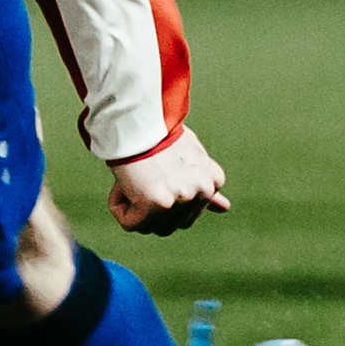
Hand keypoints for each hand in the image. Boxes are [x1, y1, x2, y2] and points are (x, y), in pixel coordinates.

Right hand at [107, 126, 229, 235]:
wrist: (137, 118)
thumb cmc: (158, 134)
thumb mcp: (190, 159)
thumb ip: (205, 187)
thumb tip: (225, 208)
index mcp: (214, 180)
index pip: (187, 216)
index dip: (164, 198)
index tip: (158, 174)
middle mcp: (203, 191)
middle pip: (169, 226)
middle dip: (150, 208)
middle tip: (144, 176)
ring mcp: (182, 198)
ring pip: (149, 227)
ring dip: (134, 207)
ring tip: (136, 176)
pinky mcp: (158, 203)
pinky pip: (130, 224)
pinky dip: (119, 206)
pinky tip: (125, 181)